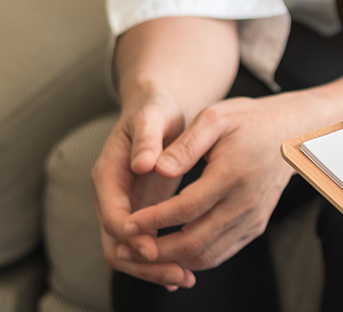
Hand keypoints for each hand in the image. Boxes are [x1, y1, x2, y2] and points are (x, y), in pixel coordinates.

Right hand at [91, 91, 195, 289]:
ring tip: (184, 279)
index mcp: (108, 175)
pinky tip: (184, 272)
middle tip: (176, 275)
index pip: (111, 214)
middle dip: (143, 263)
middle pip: (116, 243)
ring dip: (153, 268)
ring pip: (128, 251)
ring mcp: (125, 208)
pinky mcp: (141, 214)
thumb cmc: (155, 112)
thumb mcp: (152, 117)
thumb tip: (142, 164)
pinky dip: (160, 260)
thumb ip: (146, 139)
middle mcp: (111, 197)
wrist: (157, 113)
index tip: (153, 248)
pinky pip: (144, 245)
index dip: (130, 234)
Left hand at [120, 93, 307, 274]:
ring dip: (173, 259)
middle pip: (195, 242)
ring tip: (144, 251)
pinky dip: (193, 257)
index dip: (153, 220)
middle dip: (157, 249)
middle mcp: (246, 203)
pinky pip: (220, 253)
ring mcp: (253, 218)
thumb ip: (184, 145)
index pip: (186, 208)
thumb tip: (155, 168)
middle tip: (128, 246)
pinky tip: (171, 248)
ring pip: (207, 255)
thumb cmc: (249, 121)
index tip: (127, 223)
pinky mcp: (256, 226)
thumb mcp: (215, 117)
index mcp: (233, 174)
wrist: (291, 134)